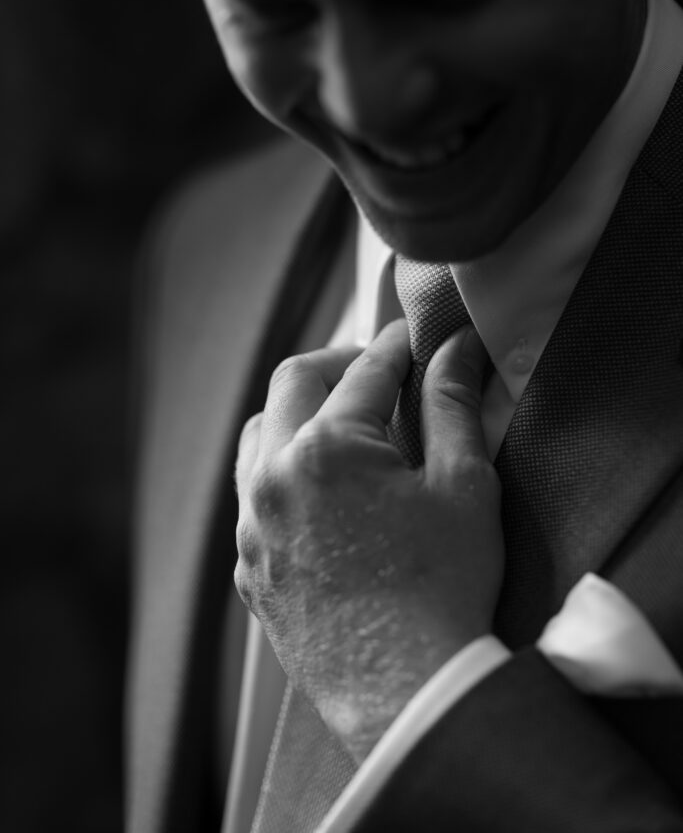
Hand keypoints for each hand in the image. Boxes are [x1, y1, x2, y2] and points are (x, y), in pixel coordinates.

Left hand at [234, 319, 503, 760]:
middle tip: (379, 373)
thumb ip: (451, 404)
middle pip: (294, 383)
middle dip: (338, 364)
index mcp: (328, 448)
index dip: (398, 346)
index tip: (418, 336)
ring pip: (260, 434)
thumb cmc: (444, 588)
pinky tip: (320, 490)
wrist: (405, 692)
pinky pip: (252, 494)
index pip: (365, 370)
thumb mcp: (463, 484)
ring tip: (344, 425)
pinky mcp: (249, 564)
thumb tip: (455, 347)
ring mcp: (253, 523)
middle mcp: (274, 476)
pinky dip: (282, 470)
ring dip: (299, 414)